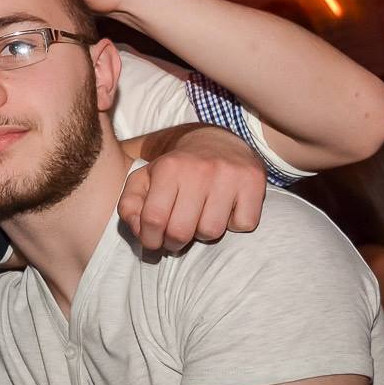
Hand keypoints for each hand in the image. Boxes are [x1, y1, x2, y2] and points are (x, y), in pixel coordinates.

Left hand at [119, 125, 265, 251]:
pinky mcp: (253, 181)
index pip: (154, 220)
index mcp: (169, 168)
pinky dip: (234, 224)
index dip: (150, 239)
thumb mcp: (144, 180)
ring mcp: (229, 175)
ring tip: (200, 217)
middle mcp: (200, 169)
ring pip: (211, 232)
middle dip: (174, 242)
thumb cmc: (175, 171)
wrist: (215, 142)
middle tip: (175, 235)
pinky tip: (225, 209)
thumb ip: (130, 206)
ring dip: (203, 233)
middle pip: (181, 231)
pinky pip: (243, 225)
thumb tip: (140, 231)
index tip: (153, 241)